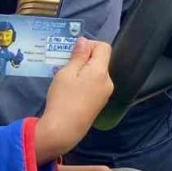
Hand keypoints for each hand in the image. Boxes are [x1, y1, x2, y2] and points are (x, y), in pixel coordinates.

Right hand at [34, 38, 113, 162]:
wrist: (64, 130)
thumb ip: (78, 55)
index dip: (89, 45)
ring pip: (96, 73)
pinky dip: (85, 82)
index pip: (104, 47)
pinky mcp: (99, 103)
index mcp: (101, 71)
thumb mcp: (67, 73)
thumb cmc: (63, 98)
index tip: (74, 53)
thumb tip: (85, 41)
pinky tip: (72, 90)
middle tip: (66, 65)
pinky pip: (95, 84)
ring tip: (67, 78)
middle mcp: (108, 81)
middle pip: (101, 60)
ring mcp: (105, 94)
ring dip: (83, 71)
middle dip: (85, 59)